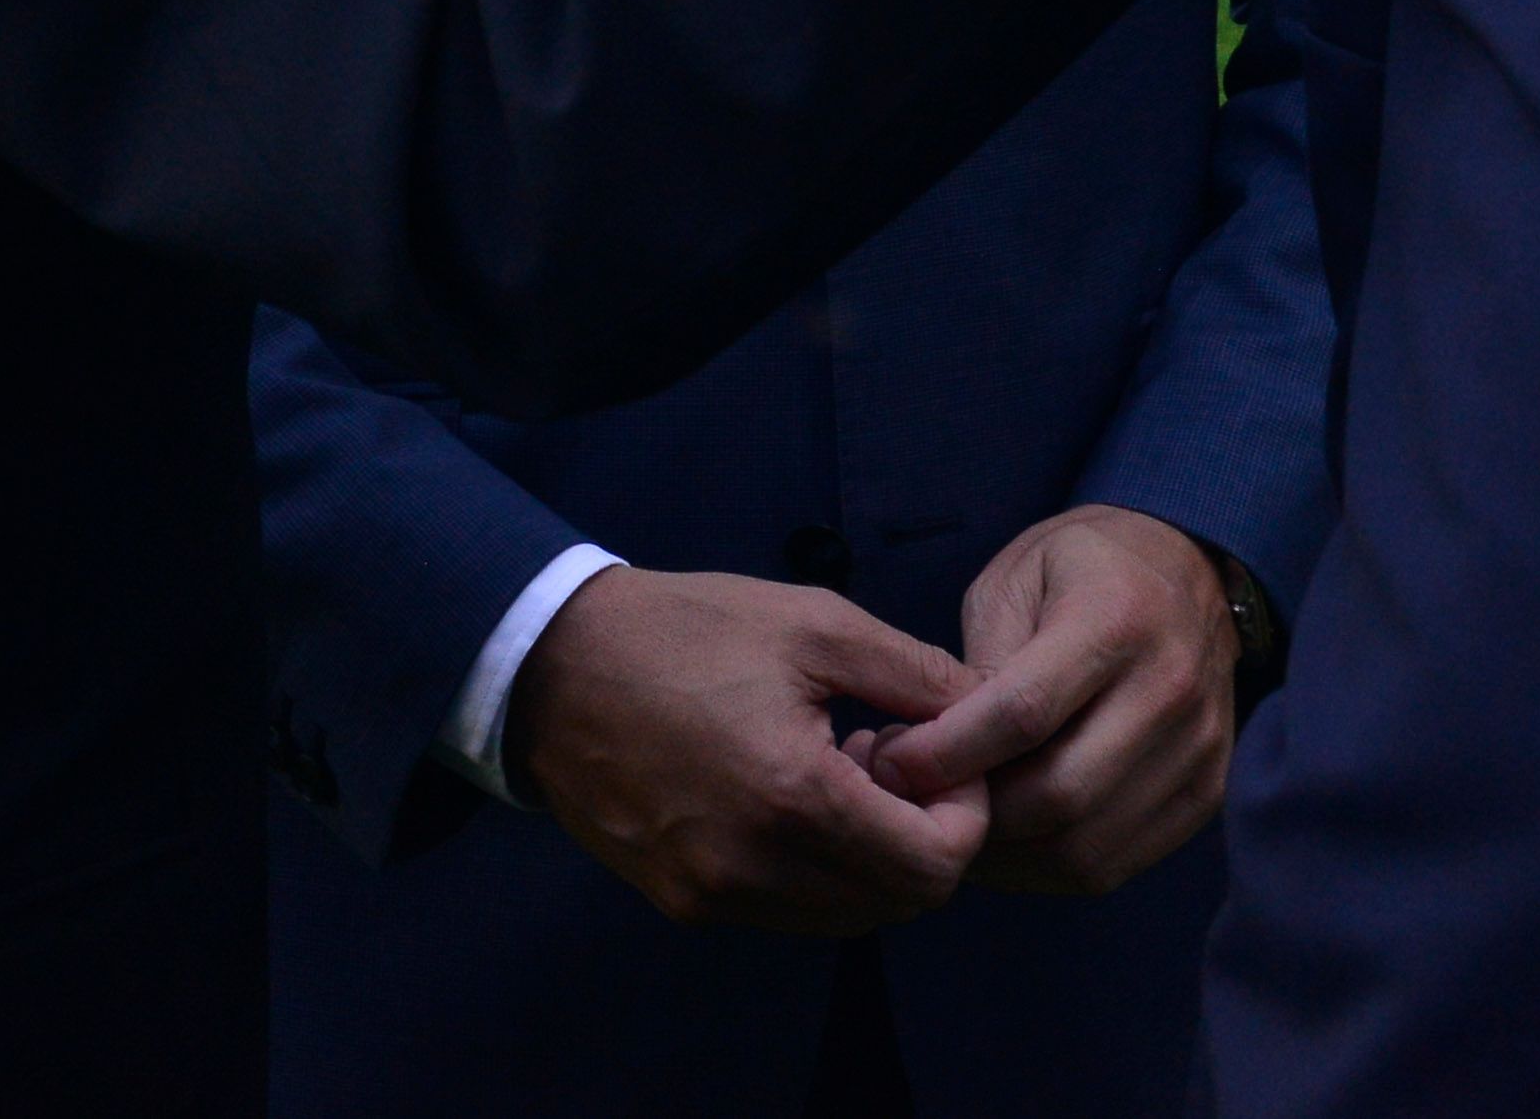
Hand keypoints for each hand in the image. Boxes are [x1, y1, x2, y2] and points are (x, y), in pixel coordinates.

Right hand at [506, 567, 987, 937]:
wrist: (552, 666)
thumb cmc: (686, 629)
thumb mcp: (815, 622)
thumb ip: (916, 675)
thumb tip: (987, 713)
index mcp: (794, 797)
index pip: (933, 867)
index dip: (963, 817)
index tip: (936, 758)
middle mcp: (755, 869)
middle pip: (899, 902)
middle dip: (921, 837)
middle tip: (887, 759)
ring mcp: (714, 896)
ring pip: (847, 917)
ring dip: (869, 859)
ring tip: (834, 773)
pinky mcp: (684, 903)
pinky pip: (787, 913)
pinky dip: (816, 872)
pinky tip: (787, 796)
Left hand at [856, 507, 1238, 897]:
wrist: (1185, 566)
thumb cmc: (1079, 569)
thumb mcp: (1012, 580)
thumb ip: (978, 667)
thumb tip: (932, 758)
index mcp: (1116, 616)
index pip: (1024, 713)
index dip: (946, 753)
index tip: (892, 763)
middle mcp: (1171, 686)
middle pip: (1057, 794)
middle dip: (973, 814)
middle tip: (917, 804)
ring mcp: (1198, 747)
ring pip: (1083, 847)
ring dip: (1004, 855)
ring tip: (958, 826)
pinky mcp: (1206, 791)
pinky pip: (1114, 865)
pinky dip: (1046, 868)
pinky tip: (1009, 841)